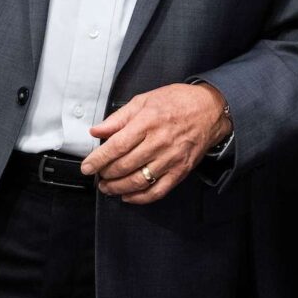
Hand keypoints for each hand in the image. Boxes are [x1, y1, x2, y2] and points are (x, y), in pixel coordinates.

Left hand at [81, 83, 230, 204]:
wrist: (209, 110)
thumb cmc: (176, 102)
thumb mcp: (144, 100)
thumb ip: (118, 118)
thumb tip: (97, 130)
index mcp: (148, 122)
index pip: (117, 146)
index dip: (99, 159)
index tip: (87, 167)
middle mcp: (159, 142)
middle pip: (125, 165)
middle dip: (106, 174)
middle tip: (97, 175)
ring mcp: (171, 159)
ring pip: (139, 181)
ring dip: (118, 188)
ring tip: (108, 187)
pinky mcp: (180, 171)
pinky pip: (158, 190)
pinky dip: (140, 197)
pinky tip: (128, 196)